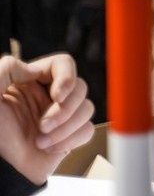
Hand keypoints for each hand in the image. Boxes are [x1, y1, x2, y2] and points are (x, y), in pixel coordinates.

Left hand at [0, 53, 94, 185]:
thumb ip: (8, 70)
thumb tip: (36, 70)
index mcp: (31, 82)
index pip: (64, 64)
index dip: (67, 77)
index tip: (58, 96)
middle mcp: (48, 97)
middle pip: (80, 88)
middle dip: (64, 110)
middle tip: (42, 126)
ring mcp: (60, 117)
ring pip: (86, 109)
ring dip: (66, 128)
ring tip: (41, 141)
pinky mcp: (68, 137)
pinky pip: (87, 130)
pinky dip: (71, 140)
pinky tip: (49, 148)